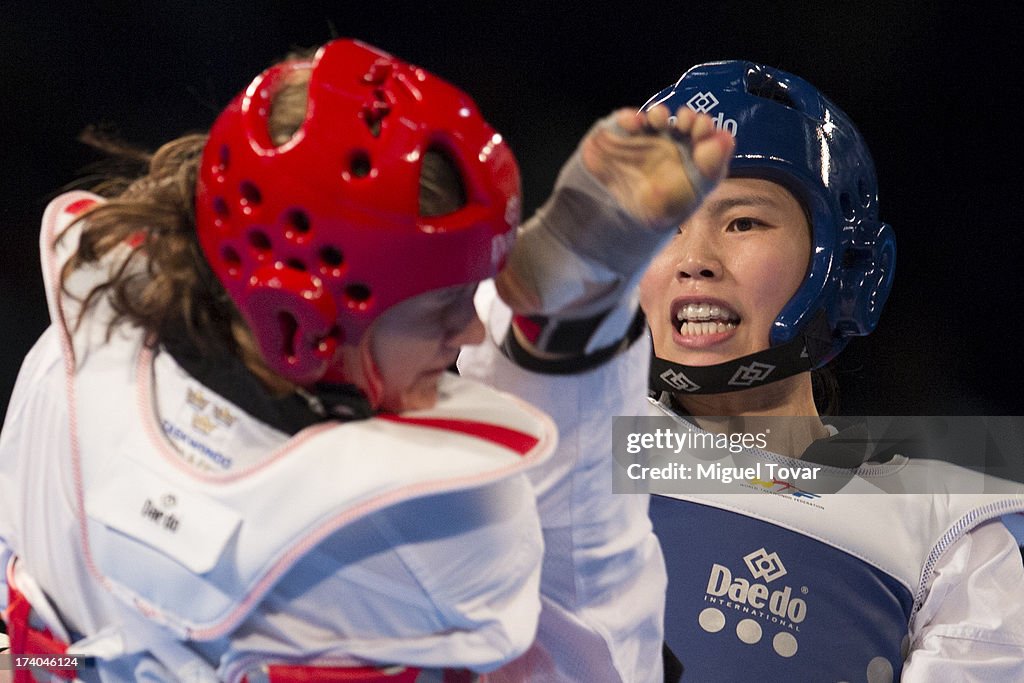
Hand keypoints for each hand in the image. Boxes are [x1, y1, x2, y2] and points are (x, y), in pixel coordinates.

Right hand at [580, 105, 733, 228]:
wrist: (613, 220)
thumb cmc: (653, 213)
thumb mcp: (686, 199)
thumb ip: (709, 170)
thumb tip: (728, 138)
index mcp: (691, 160)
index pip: (705, 137)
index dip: (706, 128)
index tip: (703, 129)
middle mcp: (671, 147)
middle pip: (684, 122)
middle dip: (687, 118)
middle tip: (687, 123)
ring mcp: (646, 139)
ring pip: (658, 117)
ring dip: (660, 113)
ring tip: (658, 120)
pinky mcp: (621, 136)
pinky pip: (628, 120)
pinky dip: (632, 118)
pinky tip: (635, 125)